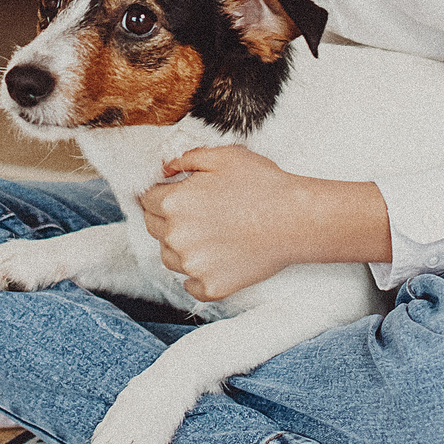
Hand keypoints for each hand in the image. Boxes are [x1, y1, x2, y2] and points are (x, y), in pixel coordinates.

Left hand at [145, 147, 389, 301]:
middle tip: (199, 214)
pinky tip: (216, 260)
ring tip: (211, 235)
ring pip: (169, 257)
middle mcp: (176, 236)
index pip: (147, 199)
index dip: (162, 194)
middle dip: (169, 219)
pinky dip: (198, 276)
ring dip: (180, 247)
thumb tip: (164, 168)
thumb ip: (187, 158)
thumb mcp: (224, 156)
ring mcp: (192, 266)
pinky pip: (190, 285)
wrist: (297, 220)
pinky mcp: (211, 287)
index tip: (180, 195)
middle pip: (154, 228)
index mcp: (173, 202)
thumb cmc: (263, 183)